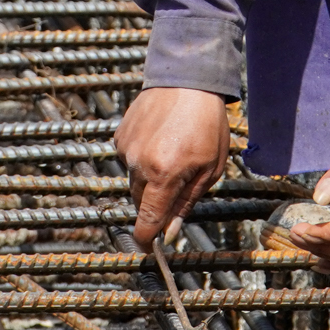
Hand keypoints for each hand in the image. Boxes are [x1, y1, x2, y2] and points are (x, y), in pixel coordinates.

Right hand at [115, 87, 229, 248]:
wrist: (186, 80)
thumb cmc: (206, 123)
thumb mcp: (210, 168)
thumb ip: (187, 202)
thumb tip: (169, 232)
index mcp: (164, 174)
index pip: (148, 220)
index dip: (147, 239)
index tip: (148, 249)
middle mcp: (138, 164)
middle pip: (141, 202)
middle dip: (155, 204)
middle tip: (177, 186)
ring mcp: (125, 149)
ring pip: (134, 181)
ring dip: (149, 179)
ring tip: (171, 154)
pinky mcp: (119, 136)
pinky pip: (129, 160)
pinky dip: (141, 159)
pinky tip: (159, 141)